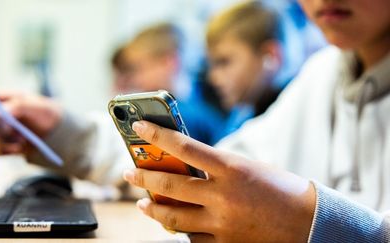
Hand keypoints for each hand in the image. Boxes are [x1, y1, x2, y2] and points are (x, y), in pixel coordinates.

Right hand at [0, 90, 62, 154]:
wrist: (55, 133)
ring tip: (22, 140)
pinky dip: (7, 151)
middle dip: (1, 126)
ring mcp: (0, 130)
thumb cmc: (46, 114)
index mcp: (6, 100)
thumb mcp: (36, 107)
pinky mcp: (3, 145)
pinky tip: (19, 148)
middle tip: (11, 130)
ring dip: (6, 140)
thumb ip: (17, 106)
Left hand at [123, 121, 315, 242]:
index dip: (157, 135)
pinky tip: (173, 222)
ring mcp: (222, 223)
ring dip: (152, 208)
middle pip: (170, 184)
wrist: (310, 222)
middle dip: (143, 177)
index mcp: (231, 168)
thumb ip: (215, 169)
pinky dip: (179, 229)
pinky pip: (191, 238)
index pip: (184, 146)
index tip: (138, 127)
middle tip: (129, 172)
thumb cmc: (280, 189)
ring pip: (172, 217)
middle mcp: (223, 195)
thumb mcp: (247, 168)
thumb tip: (183, 168)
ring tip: (142, 202)